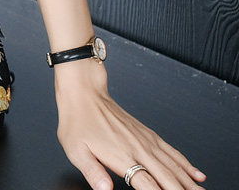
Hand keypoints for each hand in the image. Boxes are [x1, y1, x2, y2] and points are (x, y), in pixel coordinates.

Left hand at [54, 60, 206, 189]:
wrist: (84, 93)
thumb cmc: (78, 121)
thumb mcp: (76, 150)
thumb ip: (93, 172)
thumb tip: (104, 189)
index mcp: (122, 157)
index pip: (148, 186)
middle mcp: (138, 150)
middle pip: (168, 179)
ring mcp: (146, 141)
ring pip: (174, 167)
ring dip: (189, 182)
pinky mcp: (148, 134)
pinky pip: (172, 152)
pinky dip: (186, 164)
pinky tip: (196, 174)